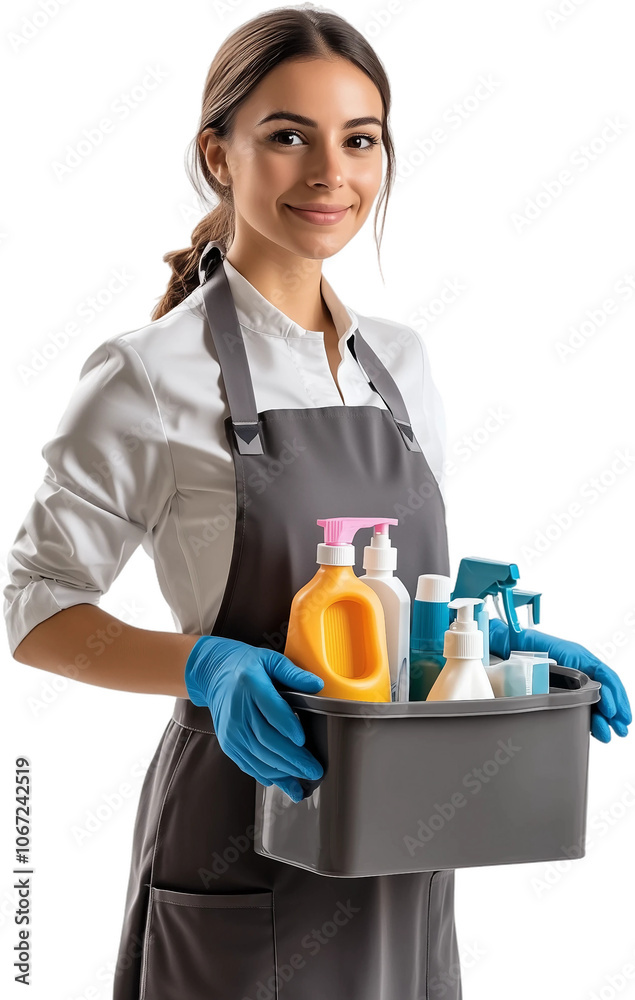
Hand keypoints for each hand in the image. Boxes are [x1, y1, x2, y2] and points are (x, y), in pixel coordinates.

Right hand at [184, 635, 324, 800]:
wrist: (213, 673)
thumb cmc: (246, 665)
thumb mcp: (270, 660)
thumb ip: (293, 673)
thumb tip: (318, 685)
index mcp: (251, 685)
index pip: (271, 711)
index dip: (288, 728)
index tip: (303, 741)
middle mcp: (238, 711)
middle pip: (267, 739)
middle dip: (292, 758)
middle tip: (314, 769)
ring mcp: (231, 730)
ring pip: (258, 756)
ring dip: (282, 772)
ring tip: (303, 780)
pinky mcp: (229, 743)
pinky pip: (248, 763)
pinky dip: (266, 774)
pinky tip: (283, 782)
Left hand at [489, 618, 630, 742]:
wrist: (505, 644)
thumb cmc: (523, 642)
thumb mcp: (545, 648)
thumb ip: (565, 662)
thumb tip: (584, 679)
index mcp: (577, 657)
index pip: (603, 675)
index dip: (612, 693)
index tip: (611, 711)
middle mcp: (578, 668)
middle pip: (604, 689)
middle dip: (614, 710)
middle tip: (620, 728)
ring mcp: (571, 680)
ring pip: (594, 699)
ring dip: (604, 718)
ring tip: (609, 734)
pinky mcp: (562, 691)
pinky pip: (581, 704)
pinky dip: (591, 717)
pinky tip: (595, 729)